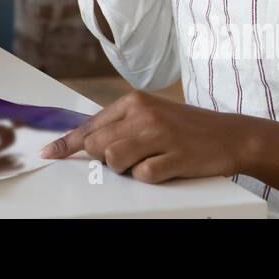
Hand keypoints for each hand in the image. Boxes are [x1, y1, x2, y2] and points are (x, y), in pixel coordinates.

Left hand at [38, 90, 247, 182]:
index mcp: (134, 101)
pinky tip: (166, 166)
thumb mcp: (152, 114)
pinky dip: (150, 177)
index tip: (47, 153)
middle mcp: (143, 114)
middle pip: (98, 146)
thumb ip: (121, 123)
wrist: (231, 135)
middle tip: (130, 157)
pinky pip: (143, 176)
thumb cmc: (186, 127)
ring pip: (114, 161)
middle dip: (105, 159)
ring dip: (127, 169)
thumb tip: (87, 140)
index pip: (90, 125)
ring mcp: (159, 135)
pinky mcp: (174, 156)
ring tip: (149, 160)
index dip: (67, 143)